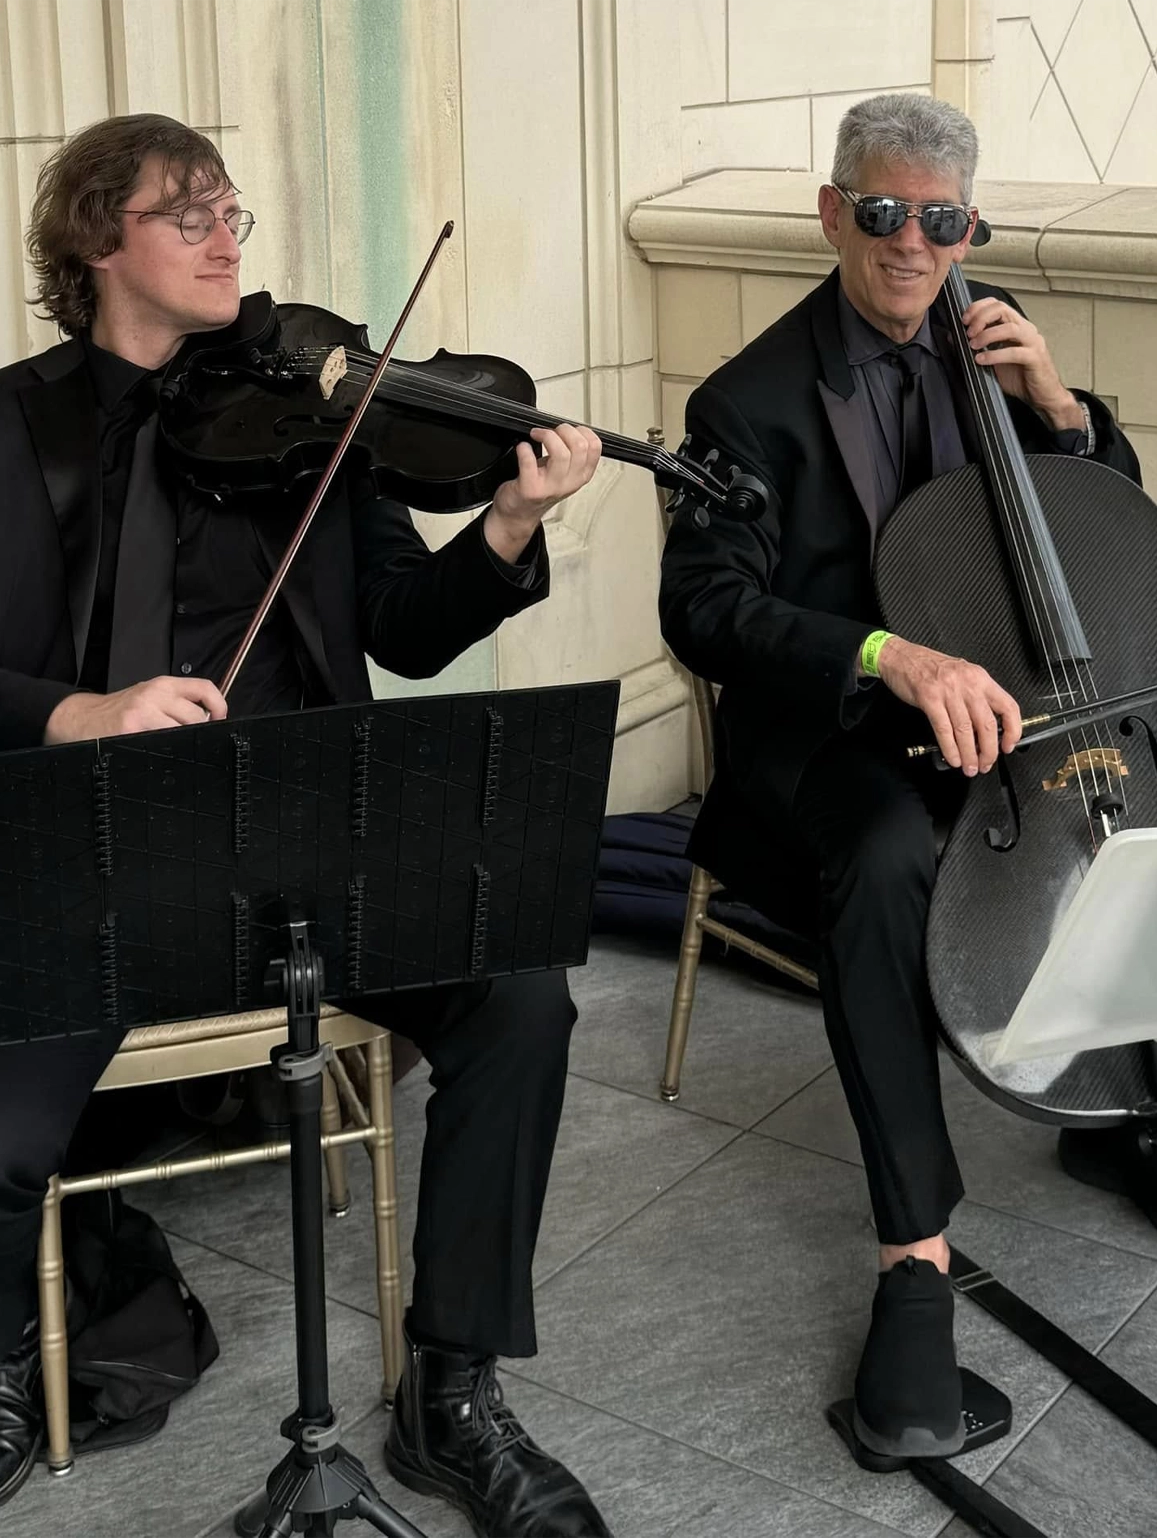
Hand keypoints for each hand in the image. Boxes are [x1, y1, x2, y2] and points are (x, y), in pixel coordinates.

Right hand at [44, 675, 227, 744]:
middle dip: (197, 732)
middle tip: (186, 739)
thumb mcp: (150, 697)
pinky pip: (161, 746)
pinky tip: (154, 752)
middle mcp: (154, 695)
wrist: (81, 717)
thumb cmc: (120, 711)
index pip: (204, 688)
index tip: (219, 720)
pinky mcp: (130, 731)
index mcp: (162, 685)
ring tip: (168, 746)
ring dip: (181, 744)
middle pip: (196, 717)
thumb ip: (178, 704)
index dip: (219, 706)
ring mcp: (142, 713)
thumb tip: (210, 721)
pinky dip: (164, 753)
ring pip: (182, 733)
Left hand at [484, 424, 601, 561]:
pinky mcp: (531, 489)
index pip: (595, 447)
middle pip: (580, 446)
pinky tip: (523, 448)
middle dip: (564, 430)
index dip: (582, 431)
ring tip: (537, 435)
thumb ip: (572, 454)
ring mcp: (551, 487)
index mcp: (582, 475)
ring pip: (561, 453)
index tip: (569, 430)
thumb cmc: (540, 489)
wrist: (519, 512)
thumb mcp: (565, 473)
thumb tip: (570, 429)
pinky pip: (529, 462)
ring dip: (547, 436)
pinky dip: (524, 449)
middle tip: (551, 431)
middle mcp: (570, 482)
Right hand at [874, 636, 1021, 774]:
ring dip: (969, 754)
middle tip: (985, 763)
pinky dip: (950, 748)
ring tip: (969, 767)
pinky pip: (944, 729)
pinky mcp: (929, 699)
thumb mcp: (962, 676)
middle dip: (988, 751)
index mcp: (980, 678)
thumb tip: (987, 729)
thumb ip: (977, 698)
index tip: (1008, 746)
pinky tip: (953, 758)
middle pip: (987, 724)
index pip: (1008, 707)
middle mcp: (968, 683)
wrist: (902, 657)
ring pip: (965, 730)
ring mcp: (948, 691)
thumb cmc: (930, 667)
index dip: (1013, 730)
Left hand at [961, 297, 1083, 431]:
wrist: (1042, 396)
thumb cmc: (1021, 378)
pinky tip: (981, 360)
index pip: (997, 304)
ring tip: (973, 345)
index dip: (978, 307)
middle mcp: (1025, 330)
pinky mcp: (1035, 358)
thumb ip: (977, 347)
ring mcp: (1032, 342)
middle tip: (968, 332)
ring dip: (987, 335)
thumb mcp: (993, 360)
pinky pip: (1014, 352)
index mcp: (1016, 326)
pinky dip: (995, 355)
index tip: (964, 319)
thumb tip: (953, 338)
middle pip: (1002, 309)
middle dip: (981, 318)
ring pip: (1009, 328)